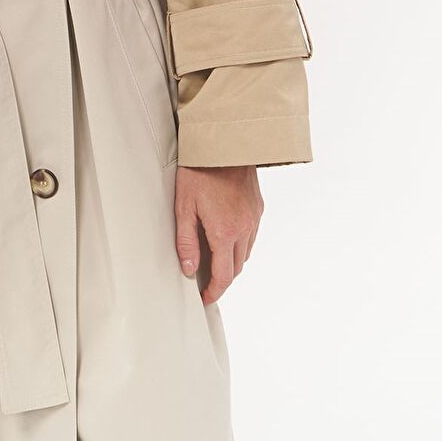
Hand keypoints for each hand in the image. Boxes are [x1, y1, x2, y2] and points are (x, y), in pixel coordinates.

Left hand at [174, 165, 262, 305]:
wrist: (223, 142)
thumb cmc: (199, 170)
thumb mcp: (184, 206)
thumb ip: (186, 241)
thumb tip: (189, 269)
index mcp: (225, 232)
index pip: (224, 275)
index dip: (214, 291)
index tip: (206, 297)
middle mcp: (244, 228)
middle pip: (237, 267)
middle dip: (222, 278)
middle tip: (206, 279)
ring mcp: (254, 217)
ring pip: (246, 251)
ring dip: (232, 260)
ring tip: (214, 258)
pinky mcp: (257, 206)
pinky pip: (251, 234)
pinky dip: (240, 242)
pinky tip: (226, 234)